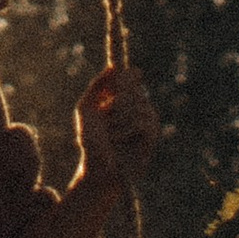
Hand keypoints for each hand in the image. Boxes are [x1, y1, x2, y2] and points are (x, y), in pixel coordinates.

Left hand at [75, 63, 161, 189]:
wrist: (97, 169)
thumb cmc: (91, 142)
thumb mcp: (86, 109)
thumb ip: (97, 86)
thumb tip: (113, 67)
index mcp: (121, 99)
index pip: (130, 77)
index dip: (129, 73)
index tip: (131, 71)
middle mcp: (137, 106)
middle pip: (131, 87)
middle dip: (114, 101)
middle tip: (105, 117)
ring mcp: (147, 120)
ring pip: (136, 102)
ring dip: (117, 117)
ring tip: (110, 134)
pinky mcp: (152, 135)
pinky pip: (141, 119)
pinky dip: (126, 127)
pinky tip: (119, 138)